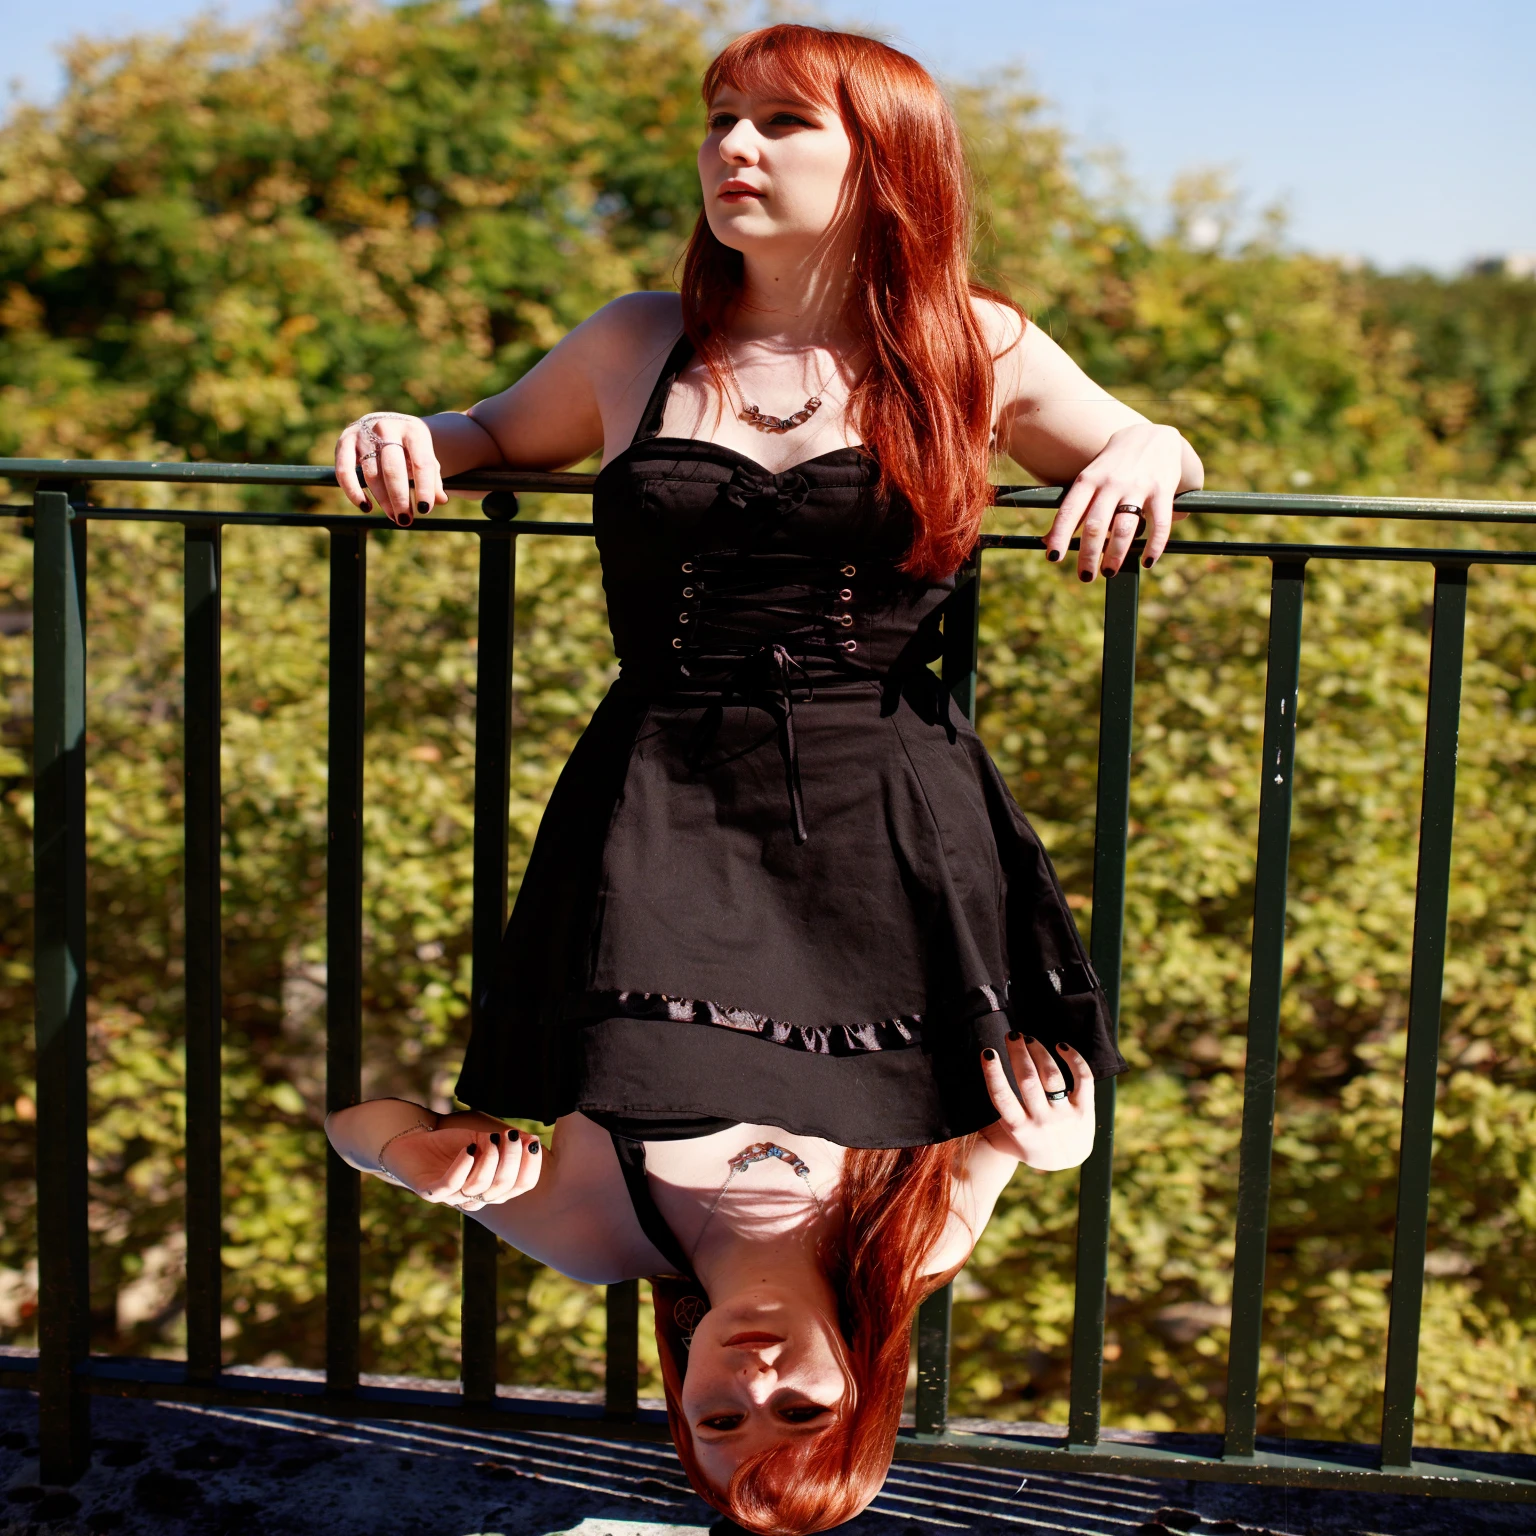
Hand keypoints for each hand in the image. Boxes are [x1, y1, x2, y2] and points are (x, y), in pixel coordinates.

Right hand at [334, 412, 449, 526]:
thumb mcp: (426, 457)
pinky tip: (366, 507)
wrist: (387, 423)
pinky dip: (353, 492)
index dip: (424, 488)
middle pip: (393, 469)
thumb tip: (441, 500)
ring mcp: (363, 434)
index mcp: (413, 430)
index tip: (425, 509)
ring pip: (371, 473)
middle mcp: (386, 428)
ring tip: (393, 516)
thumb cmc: (410, 448)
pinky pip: (345, 471)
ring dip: (382, 499)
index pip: (421, 462)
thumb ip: (433, 479)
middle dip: (399, 498)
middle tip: (405, 519)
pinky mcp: (344, 442)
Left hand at [378, 1118, 542, 1209]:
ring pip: (479, 1187)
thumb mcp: (482, 1140)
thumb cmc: (449, 1144)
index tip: (533, 1142)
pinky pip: (451, 1185)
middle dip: (512, 1160)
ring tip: (489, 1138)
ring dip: (488, 1160)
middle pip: (502, 1187)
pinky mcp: (430, 1191)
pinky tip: (469, 1148)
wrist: (410, 1142)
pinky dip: (463, 1166)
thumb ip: (503, 1143)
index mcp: (491, 1189)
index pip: (520, 1186)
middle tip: (511, 1136)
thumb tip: (531, 1139)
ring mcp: (452, 1198)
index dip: (530, 1166)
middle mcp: (475, 1198)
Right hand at [979, 1035, 1095, 1170]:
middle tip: (1011, 1035)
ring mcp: (1065, 1116)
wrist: (1069, 1160)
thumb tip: (963, 1097)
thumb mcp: (1007, 1139)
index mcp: (1018, 1129)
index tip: (988, 1053)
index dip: (994, 1074)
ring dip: (1039, 1052)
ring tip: (1028, 1039)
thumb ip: (991, 1120)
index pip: (1002, 1098)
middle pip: (1027, 1081)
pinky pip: (1083, 1078)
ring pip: (1052, 1076)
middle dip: (1018, 1053)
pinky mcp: (1085, 1109)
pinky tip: (1060, 1046)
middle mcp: (1041, 1122)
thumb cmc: (1031, 1142)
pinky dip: (1073, 1058)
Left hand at [1044, 422, 1188, 580]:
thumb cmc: (1113, 466)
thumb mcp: (1089, 479)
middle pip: (1096, 524)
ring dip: (1116, 554)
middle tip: (1085, 576)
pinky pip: (1159, 524)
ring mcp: (1138, 486)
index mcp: (1089, 480)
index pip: (1070, 510)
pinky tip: (1147, 561)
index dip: (1060, 535)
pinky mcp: (1163, 491)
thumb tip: (1046, 542)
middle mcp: (1112, 482)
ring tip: (1108, 572)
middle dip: (1088, 554)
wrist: (1152, 435)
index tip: (1054, 559)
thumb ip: (1073, 510)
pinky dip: (1154, 546)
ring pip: (1125, 527)